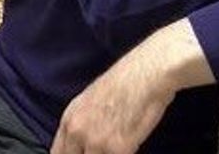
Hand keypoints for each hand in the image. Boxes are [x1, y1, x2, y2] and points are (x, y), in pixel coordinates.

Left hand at [50, 48, 173, 153]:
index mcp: (69, 119)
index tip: (85, 153)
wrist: (149, 72)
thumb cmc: (128, 79)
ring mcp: (96, 142)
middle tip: (104, 150)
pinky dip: (126, 153)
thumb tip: (84, 141)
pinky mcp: (118, 149)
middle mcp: (77, 132)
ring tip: (121, 145)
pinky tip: (132, 144)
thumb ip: (82, 123)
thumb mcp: (92, 98)